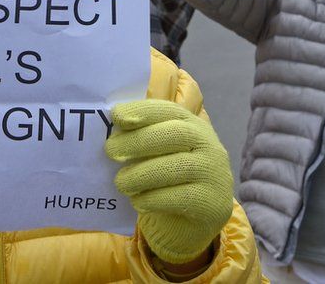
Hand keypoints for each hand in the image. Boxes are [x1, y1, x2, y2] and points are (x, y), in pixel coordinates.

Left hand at [106, 100, 232, 264]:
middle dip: (138, 140)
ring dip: (140, 175)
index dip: (143, 111)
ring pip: (175, 167)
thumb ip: (145, 139)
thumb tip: (112, 136)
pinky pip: (178, 198)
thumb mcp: (166, 152)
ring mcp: (213, 172)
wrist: (204, 215)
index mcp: (194, 125)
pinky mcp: (211, 201)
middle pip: (175, 134)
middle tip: (110, 152)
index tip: (117, 117)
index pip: (169, 110)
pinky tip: (138, 201)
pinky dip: (152, 199)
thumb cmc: (175, 177)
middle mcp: (208, 144)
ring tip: (121, 183)